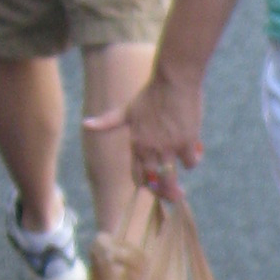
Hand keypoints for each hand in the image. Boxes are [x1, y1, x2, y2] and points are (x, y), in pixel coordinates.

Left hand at [86, 63, 203, 200]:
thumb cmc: (152, 93)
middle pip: (154, 181)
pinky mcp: (186, 142)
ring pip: (171, 177)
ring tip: (180, 194)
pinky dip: (193, 160)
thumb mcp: (127, 110)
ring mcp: (168, 147)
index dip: (144, 185)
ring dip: (176, 189)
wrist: (173, 81)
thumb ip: (108, 121)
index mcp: (136, 142)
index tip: (152, 191)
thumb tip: (85, 124)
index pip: (136, 173)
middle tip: (173, 198)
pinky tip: (195, 152)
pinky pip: (190, 162)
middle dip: (162, 193)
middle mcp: (150, 148)